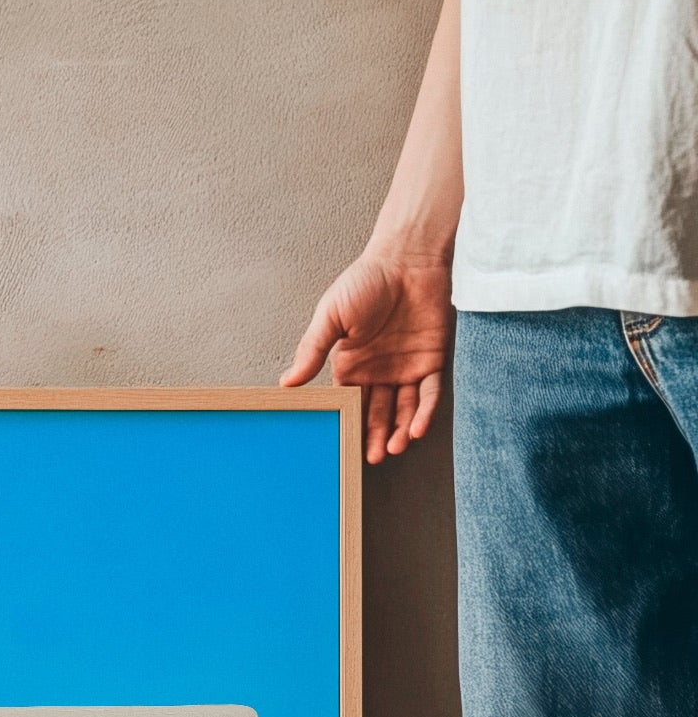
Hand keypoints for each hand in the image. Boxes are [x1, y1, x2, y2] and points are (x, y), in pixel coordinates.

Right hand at [280, 252, 453, 463]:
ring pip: (401, 410)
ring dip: (397, 432)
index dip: (345, 423)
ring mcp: (404, 368)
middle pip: (374, 413)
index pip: (346, 403)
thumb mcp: (331, 316)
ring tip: (391, 450)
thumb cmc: (366, 280)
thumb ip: (312, 351)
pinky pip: (427, 395)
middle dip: (371, 437)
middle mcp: (377, 372)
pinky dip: (422, 414)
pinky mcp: (430, 361)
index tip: (341, 446)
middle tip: (369, 459)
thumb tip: (286, 383)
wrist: (408, 257)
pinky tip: (414, 430)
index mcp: (350, 364)